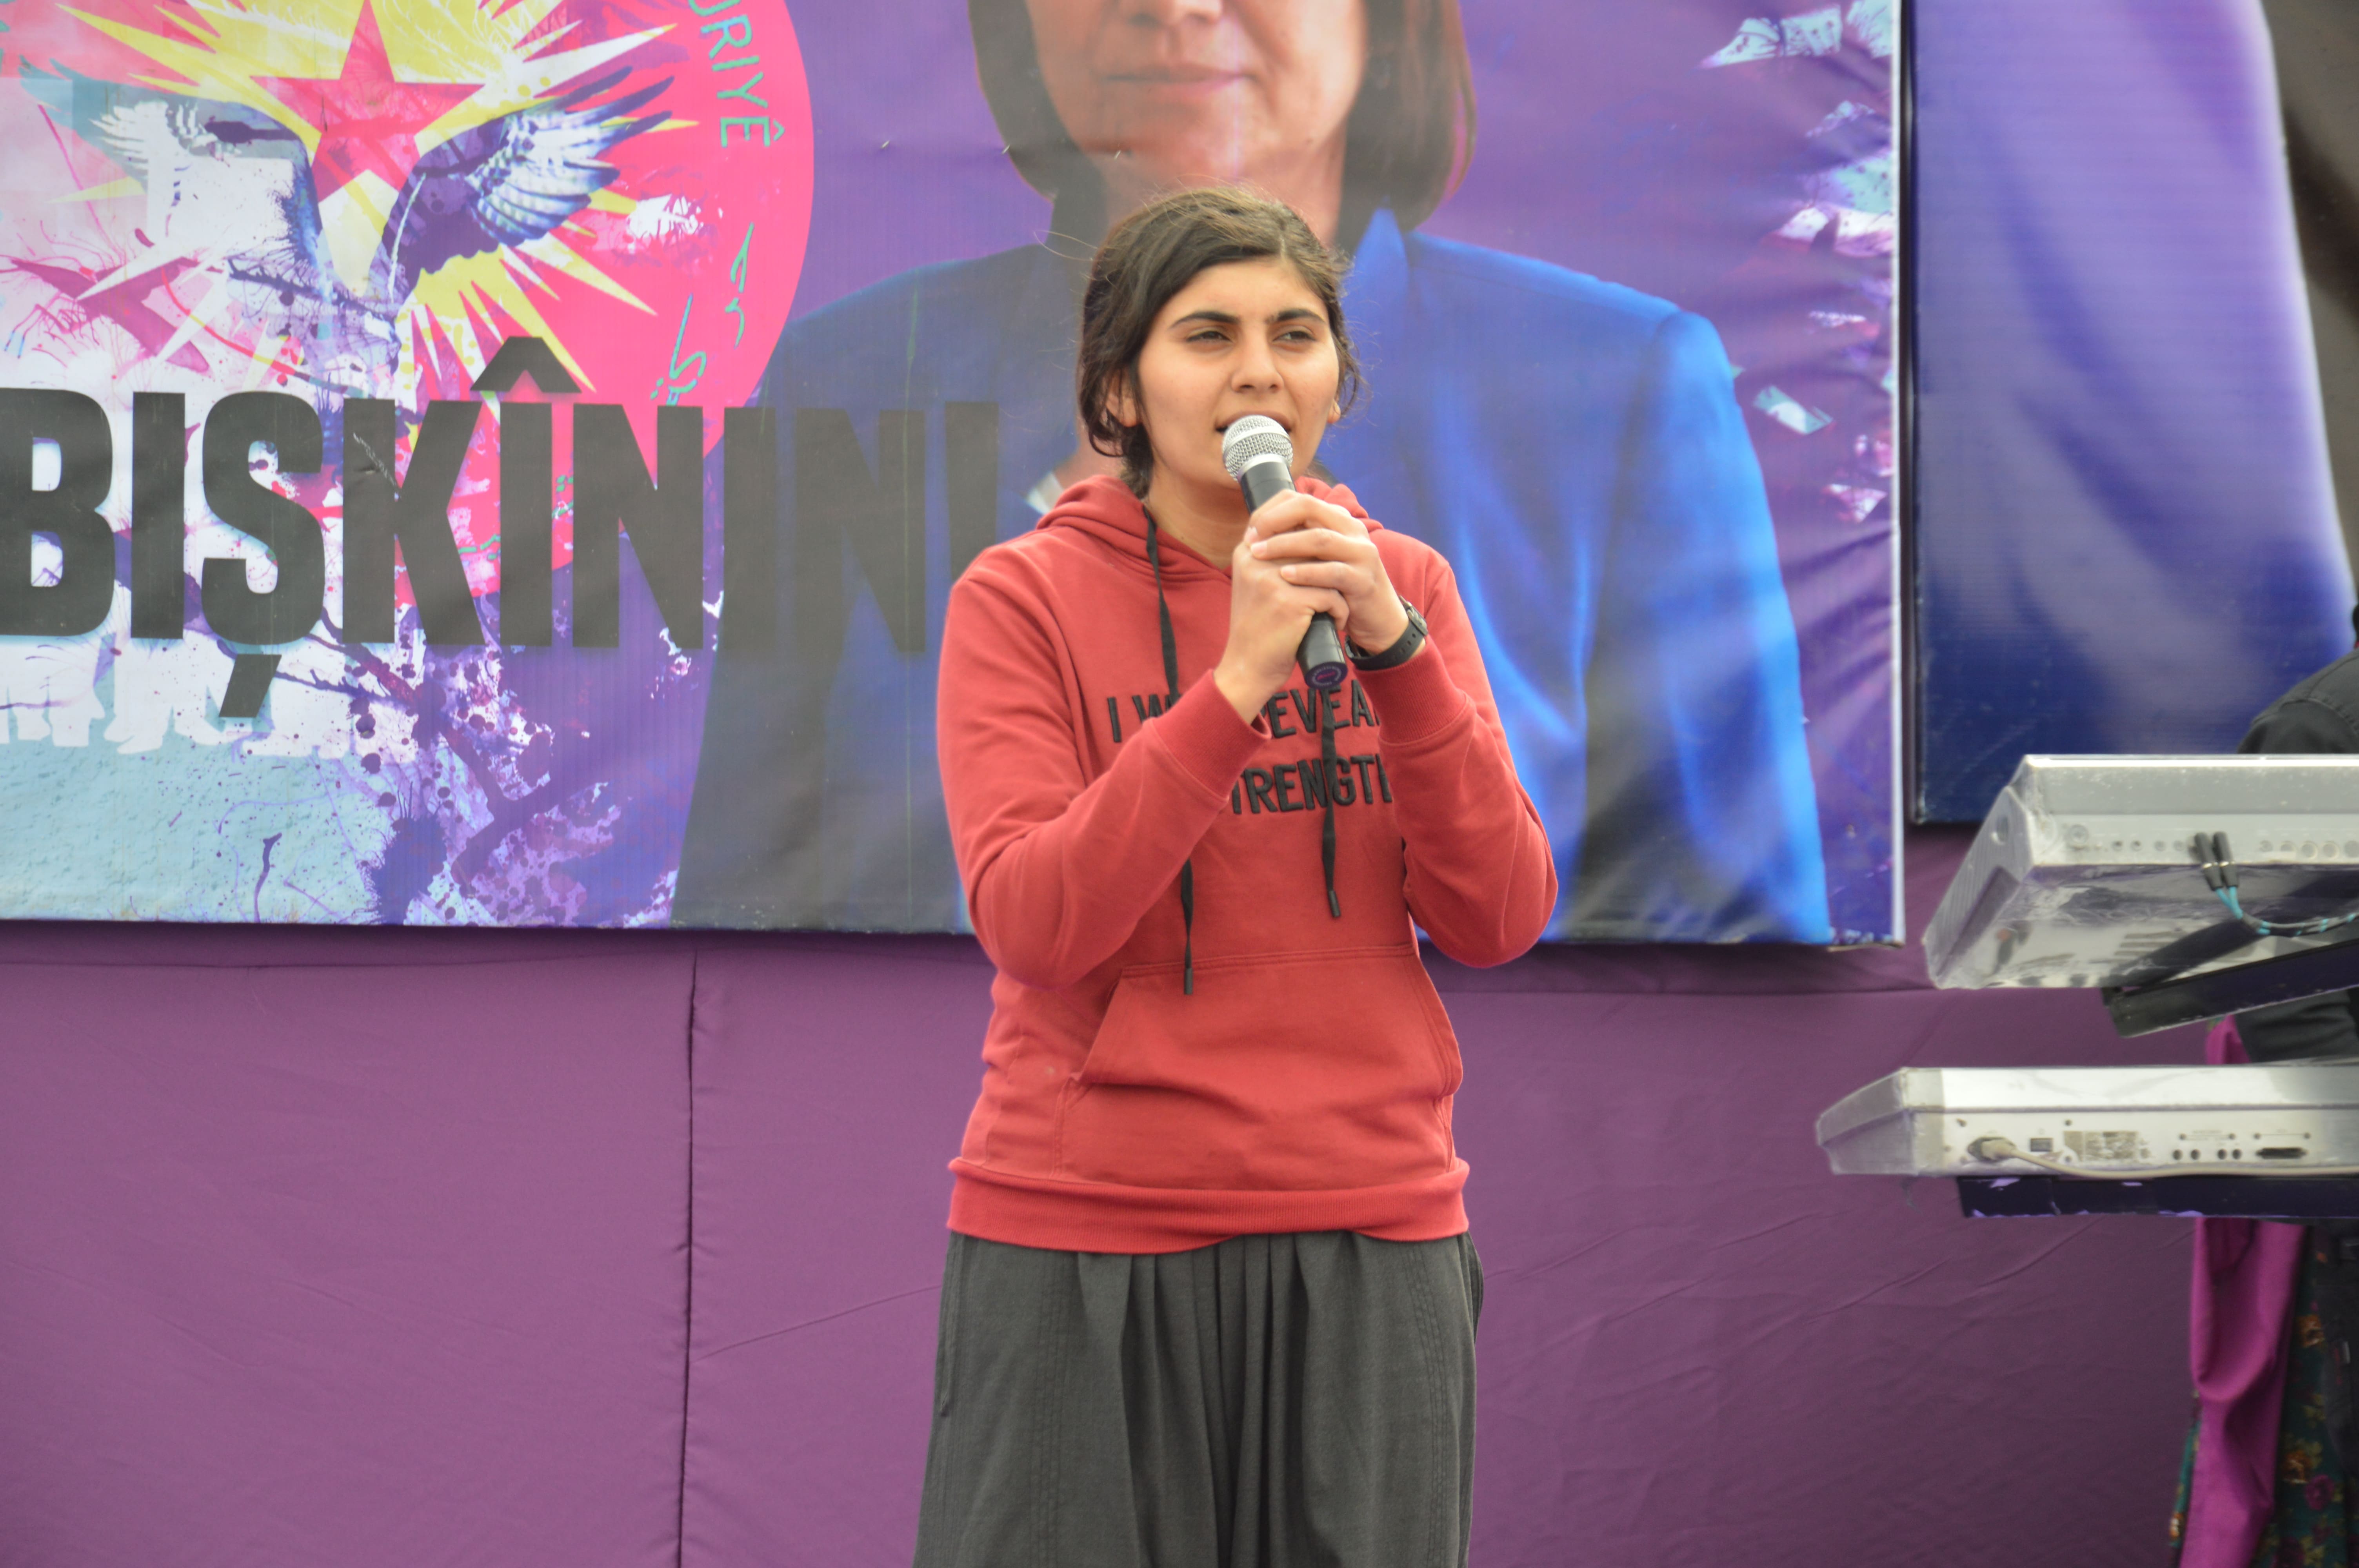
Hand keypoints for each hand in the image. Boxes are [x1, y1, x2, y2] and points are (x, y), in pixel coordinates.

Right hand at [1213, 515, 1350, 721]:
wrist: (1248, 667)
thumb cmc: (1259, 626)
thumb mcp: (1255, 583)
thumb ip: (1272, 555)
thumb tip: (1308, 527)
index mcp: (1247, 550)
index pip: (1281, 510)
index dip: (1310, 526)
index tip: (1323, 552)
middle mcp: (1255, 558)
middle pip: (1311, 542)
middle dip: (1329, 566)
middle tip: (1331, 589)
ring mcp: (1271, 578)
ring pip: (1326, 568)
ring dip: (1337, 589)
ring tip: (1333, 607)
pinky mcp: (1288, 601)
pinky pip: (1332, 595)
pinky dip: (1339, 612)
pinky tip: (1332, 624)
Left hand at [1241, 491, 1410, 654]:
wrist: (1375, 618)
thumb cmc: (1339, 587)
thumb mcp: (1320, 558)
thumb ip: (1300, 539)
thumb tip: (1258, 528)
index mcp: (1339, 520)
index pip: (1302, 500)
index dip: (1273, 511)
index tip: (1251, 531)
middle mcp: (1353, 530)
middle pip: (1310, 509)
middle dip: (1275, 521)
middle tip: (1251, 539)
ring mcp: (1361, 553)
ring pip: (1319, 539)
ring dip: (1284, 545)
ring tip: (1258, 554)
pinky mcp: (1363, 579)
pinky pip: (1332, 572)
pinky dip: (1306, 573)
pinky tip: (1284, 576)